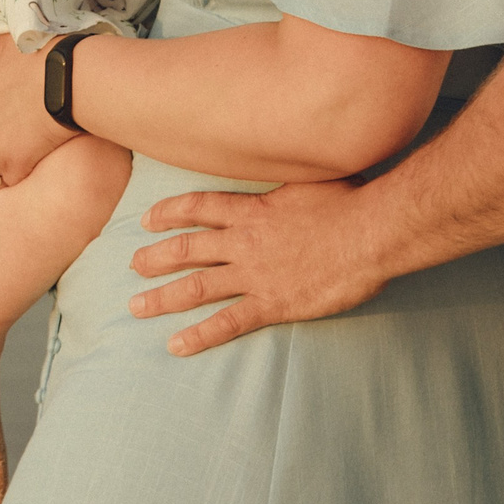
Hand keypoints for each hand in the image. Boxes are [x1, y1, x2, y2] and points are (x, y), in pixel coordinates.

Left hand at [127, 181, 390, 356]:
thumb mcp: (310, 176)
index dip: (170, 213)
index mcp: (253, 209)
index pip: (200, 207)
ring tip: (135, 307)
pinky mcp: (273, 304)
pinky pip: (227, 322)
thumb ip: (286, 177)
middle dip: (155, 257)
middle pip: (188, 248)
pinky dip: (199, 335)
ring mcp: (256, 274)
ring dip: (163, 297)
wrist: (371, 232)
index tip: (148, 219)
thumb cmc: (350, 201)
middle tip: (131, 265)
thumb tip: (280, 158)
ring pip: (197, 286)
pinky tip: (175, 345)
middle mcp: (245, 241)